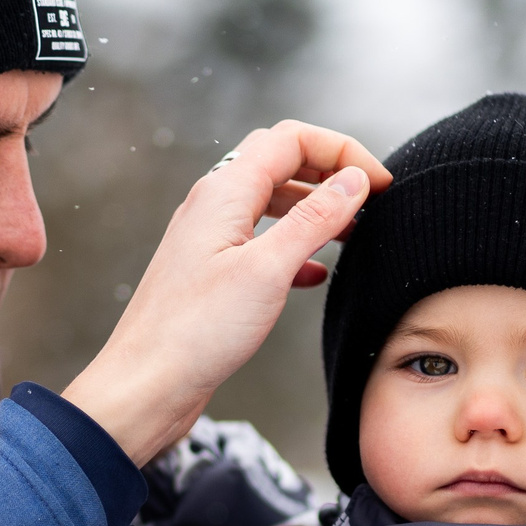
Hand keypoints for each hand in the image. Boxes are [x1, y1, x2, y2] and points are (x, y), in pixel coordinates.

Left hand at [64, 122, 392, 464]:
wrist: (145, 386)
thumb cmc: (194, 332)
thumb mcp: (268, 270)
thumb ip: (315, 219)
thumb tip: (354, 180)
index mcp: (223, 192)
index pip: (291, 139)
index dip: (341, 151)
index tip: (379, 182)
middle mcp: (213, 206)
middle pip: (280, 161)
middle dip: (328, 172)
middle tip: (369, 199)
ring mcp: (210, 239)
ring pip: (272, 202)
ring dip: (315, 209)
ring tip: (352, 233)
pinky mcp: (212, 273)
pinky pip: (261, 241)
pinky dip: (296, 247)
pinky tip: (316, 274)